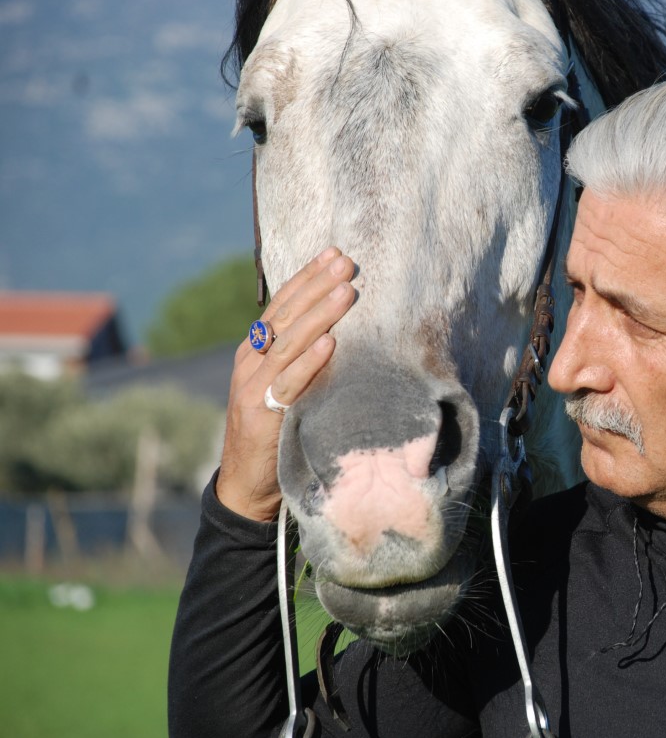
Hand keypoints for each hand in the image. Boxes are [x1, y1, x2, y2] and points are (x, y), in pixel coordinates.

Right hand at [216, 247, 356, 520]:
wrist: (247, 484)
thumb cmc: (275, 430)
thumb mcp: (285, 385)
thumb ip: (300, 358)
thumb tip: (338, 326)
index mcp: (255, 351)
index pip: (281, 305)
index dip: (306, 277)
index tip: (333, 253)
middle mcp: (250, 362)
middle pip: (285, 316)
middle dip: (316, 286)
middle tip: (345, 262)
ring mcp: (253, 388)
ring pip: (288, 343)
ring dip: (319, 316)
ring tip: (346, 293)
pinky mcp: (262, 416)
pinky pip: (288, 384)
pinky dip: (308, 363)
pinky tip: (330, 344)